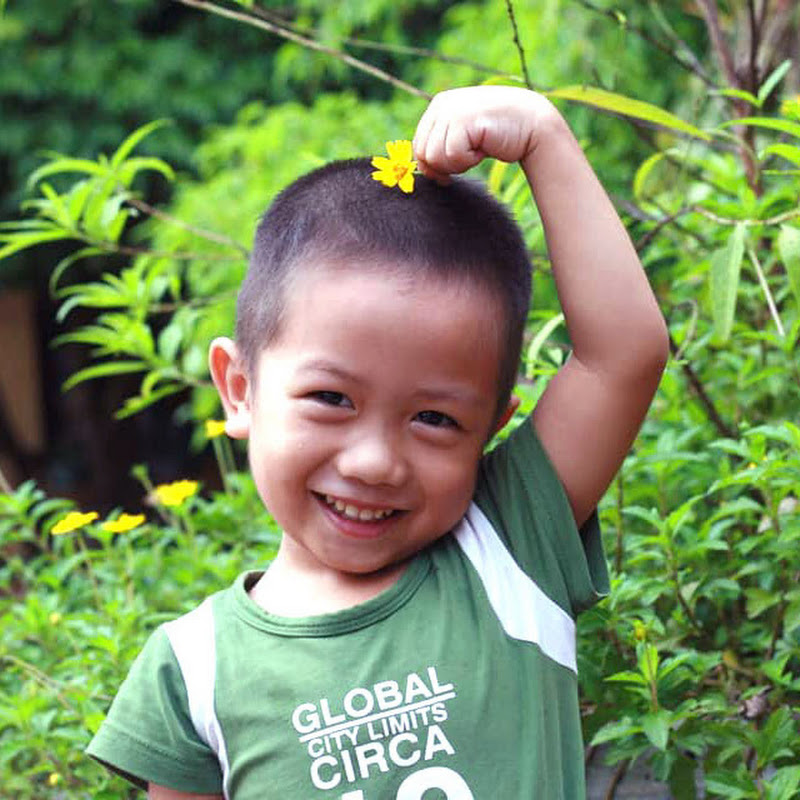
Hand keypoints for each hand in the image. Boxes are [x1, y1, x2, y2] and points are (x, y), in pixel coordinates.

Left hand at [412, 85, 559, 181]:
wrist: (532, 123)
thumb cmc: (498, 133)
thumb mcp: (464, 134)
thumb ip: (442, 143)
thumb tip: (422, 169)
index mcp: (439, 105)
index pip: (419, 146)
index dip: (432, 166)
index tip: (450, 172)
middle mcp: (442, 104)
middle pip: (424, 154)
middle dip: (445, 166)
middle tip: (470, 157)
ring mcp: (452, 111)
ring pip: (436, 158)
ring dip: (458, 164)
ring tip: (478, 150)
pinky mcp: (465, 121)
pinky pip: (453, 157)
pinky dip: (469, 161)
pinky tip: (485, 147)